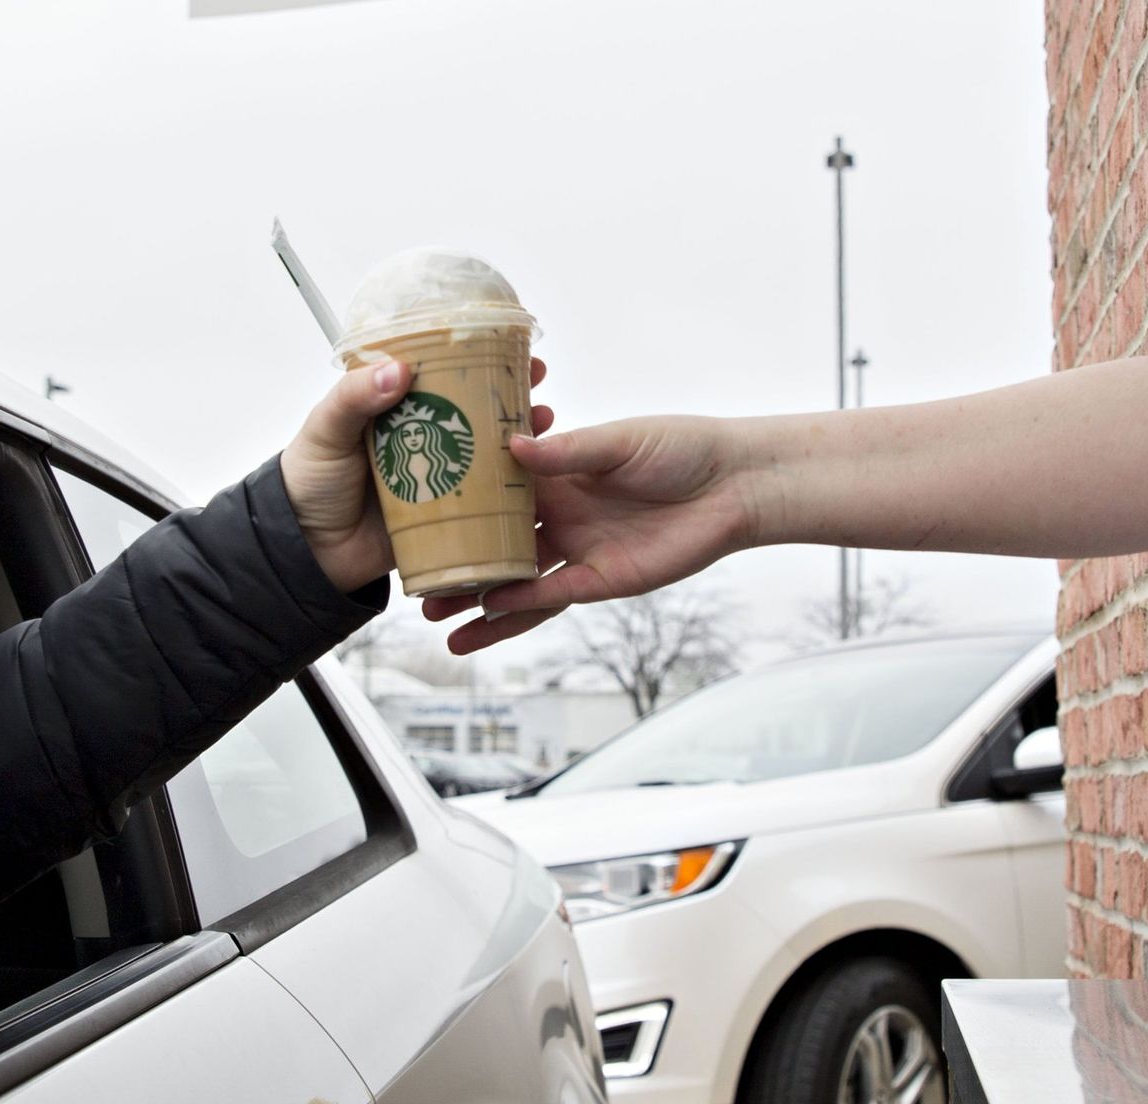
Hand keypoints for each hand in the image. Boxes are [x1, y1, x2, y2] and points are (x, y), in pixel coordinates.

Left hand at [284, 358, 552, 592]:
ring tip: (543, 420)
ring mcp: (436, 475)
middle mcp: (421, 437)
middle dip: (509, 394)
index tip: (505, 341)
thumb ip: (355, 397)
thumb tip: (399, 370)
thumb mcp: (325, 429)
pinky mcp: (445, 515)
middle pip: (473, 409)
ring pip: (486, 450)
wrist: (305, 552)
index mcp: (394, 409)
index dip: (473, 357)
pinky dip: (512, 487)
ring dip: (519, 436)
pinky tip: (535, 476)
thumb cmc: (308, 481)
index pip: (439, 373)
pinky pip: (484, 499)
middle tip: (537, 380)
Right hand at [423, 414, 759, 651]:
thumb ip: (568, 452)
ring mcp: (579, 550)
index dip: (457, 499)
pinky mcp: (602, 580)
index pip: (496, 487)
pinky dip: (516, 610)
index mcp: (559, 471)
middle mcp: (561, 513)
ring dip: (478, 599)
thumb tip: (513, 448)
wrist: (735, 485)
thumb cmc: (683, 449)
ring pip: (515, 579)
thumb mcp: (621, 441)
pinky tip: (482, 619)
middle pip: (495, 540)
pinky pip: (550, 599)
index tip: (415, 508)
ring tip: (435, 617)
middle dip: (456, 558)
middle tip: (411, 575)